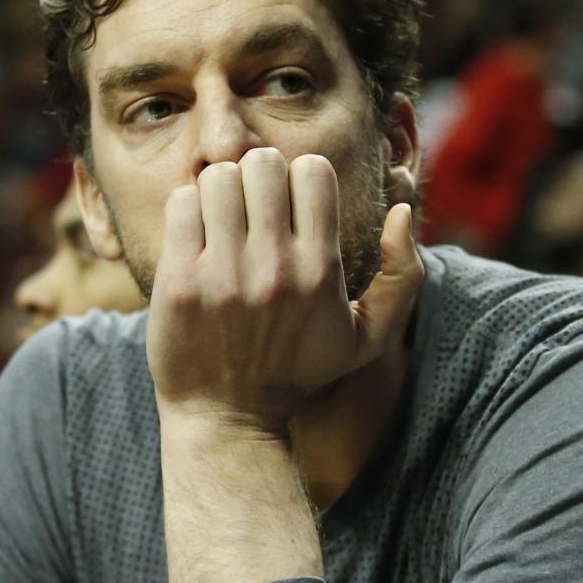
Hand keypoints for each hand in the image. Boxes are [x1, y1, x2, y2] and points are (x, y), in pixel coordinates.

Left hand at [147, 148, 421, 433]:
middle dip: (258, 175)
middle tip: (251, 204)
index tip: (289, 203)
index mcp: (321, 272)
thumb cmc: (297, 372)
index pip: (312, 171)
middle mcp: (274, 269)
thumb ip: (403, 276)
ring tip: (223, 218)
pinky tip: (196, 233)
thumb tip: (401, 211)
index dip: (300, 176)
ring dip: (220, 190)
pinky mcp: (180, 282)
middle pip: (263, 164)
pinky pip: (181, 203)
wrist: (227, 418)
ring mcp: (223, 275)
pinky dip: (188, 208)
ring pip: (219, 177)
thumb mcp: (366, 339)